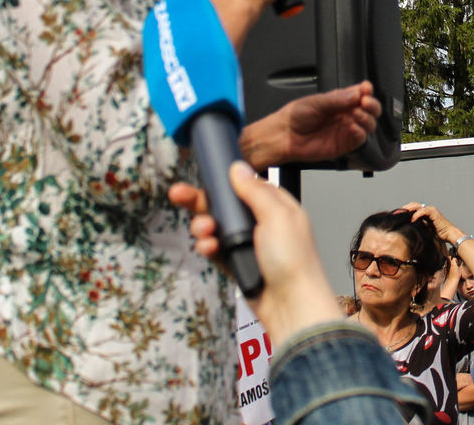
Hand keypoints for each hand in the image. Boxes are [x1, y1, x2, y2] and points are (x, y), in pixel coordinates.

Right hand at [168, 162, 341, 345]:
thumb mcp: (277, 215)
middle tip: (179, 194)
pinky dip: (208, 247)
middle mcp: (262, 223)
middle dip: (201, 201)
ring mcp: (249, 244)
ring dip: (203, 226)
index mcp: (276, 206)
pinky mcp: (237, 264)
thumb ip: (255, 191)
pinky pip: (215, 250)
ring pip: (215, 228)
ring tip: (203, 230)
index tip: (204, 176)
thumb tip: (239, 168)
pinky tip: (207, 247)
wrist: (291, 305)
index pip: (245, 186)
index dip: (223, 181)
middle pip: (224, 206)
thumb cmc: (294, 262)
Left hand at [239, 82, 380, 170]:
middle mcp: (346, 114)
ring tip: (357, 114)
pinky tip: (352, 127)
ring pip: (369, 124)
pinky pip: (360, 139)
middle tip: (366, 102)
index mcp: (341, 100)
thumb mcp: (316, 102)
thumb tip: (356, 94)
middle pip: (370, 109)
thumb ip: (337, 99)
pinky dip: (360, 133)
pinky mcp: (345, 145)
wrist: (284, 136)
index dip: (367, 90)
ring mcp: (347, 129)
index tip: (366, 89)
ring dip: (367, 118)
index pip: (361, 93)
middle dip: (372, 105)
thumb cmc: (295, 116)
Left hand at [399, 202, 462, 244]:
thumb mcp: (424, 230)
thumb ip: (417, 227)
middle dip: (403, 209)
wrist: (449, 235)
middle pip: (412, 205)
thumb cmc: (438, 235)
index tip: (395, 216)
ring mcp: (430, 210)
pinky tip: (412, 220)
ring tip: (400, 214)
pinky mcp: (434, 212)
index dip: (403, 211)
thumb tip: (406, 229)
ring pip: (416, 206)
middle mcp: (427, 209)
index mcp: (424, 213)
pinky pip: (423, 211)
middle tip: (395, 214)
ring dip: (408, 209)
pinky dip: (417, 214)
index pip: (412, 209)